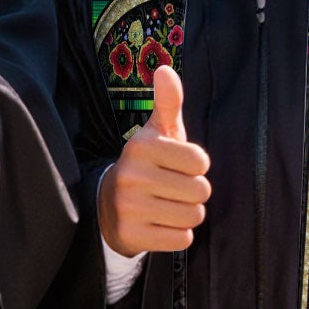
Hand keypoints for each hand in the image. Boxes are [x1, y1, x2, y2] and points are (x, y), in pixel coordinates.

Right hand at [98, 64, 210, 254]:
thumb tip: (165, 69)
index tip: (177, 166)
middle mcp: (132, 175)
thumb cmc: (146, 165)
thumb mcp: (156, 133)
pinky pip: (181, 239)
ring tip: (166, 206)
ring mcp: (129, 207)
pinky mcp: (131, 235)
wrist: (107, 205)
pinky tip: (159, 224)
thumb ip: (167, 103)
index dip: (196, 167)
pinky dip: (176, 235)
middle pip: (201, 191)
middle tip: (172, 189)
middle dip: (193, 193)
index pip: (201, 162)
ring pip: (193, 216)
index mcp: (141, 146)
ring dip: (187, 214)